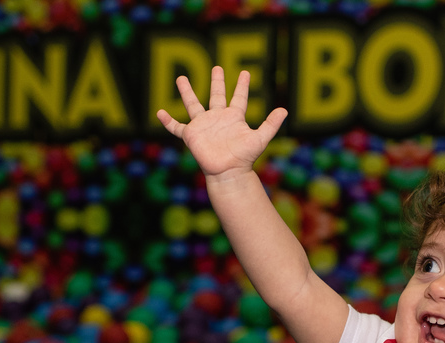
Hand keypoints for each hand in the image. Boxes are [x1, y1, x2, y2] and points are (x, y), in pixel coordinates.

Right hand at [157, 67, 287, 180]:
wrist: (228, 172)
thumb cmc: (244, 158)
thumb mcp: (260, 139)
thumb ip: (270, 124)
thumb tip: (284, 110)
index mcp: (233, 118)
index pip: (239, 98)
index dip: (242, 86)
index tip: (245, 73)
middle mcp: (218, 118)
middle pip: (216, 95)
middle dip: (217, 82)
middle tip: (217, 67)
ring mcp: (203, 126)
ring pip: (193, 105)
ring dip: (187, 92)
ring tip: (181, 77)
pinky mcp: (191, 136)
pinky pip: (177, 127)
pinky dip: (167, 122)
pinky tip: (159, 113)